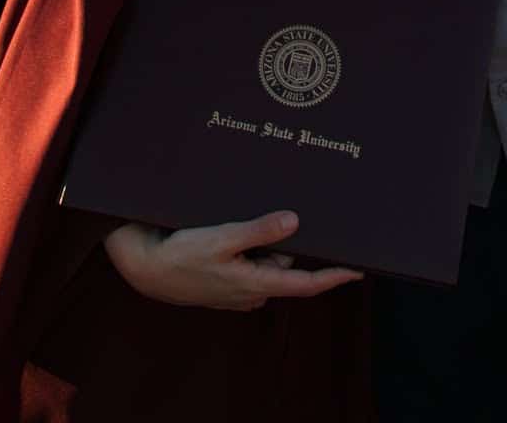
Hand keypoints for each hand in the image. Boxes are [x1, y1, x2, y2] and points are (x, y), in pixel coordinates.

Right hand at [104, 211, 362, 310]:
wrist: (147, 270)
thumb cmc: (183, 254)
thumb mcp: (222, 238)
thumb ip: (259, 231)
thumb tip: (295, 222)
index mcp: (256, 284)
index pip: (305, 284)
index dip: (334, 277)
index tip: (358, 269)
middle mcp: (253, 292)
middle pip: (287, 266)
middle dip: (289, 243)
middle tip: (285, 214)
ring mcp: (240, 290)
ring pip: (269, 262)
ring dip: (266, 243)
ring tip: (247, 220)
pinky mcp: (229, 282)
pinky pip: (253, 263)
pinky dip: (253, 248)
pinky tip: (238, 231)